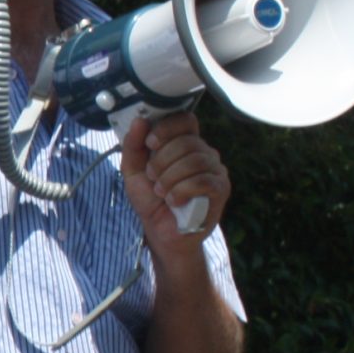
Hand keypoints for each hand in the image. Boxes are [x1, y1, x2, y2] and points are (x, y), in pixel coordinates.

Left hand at [121, 113, 230, 251]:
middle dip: (162, 161)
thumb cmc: (151, 200)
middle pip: (187, 141)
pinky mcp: (220, 189)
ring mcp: (215, 170)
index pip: (185, 120)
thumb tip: (139, 120)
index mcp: (184, 144)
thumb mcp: (133, 171)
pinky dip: (182, 190)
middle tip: (153, 178)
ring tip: (162, 192)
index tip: (150, 143)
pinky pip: (203, 181)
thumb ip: (133, 146)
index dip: (167, 128)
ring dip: (169, 178)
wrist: (161, 232)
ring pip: (195, 160)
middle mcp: (204, 153)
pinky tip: (174, 200)